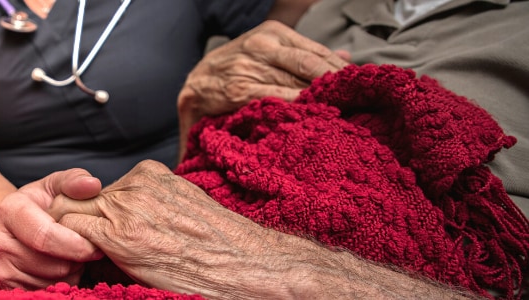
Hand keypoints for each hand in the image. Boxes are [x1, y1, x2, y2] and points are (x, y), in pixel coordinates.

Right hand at [0, 168, 104, 289]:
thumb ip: (74, 181)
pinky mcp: (7, 285)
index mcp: (9, 211)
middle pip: (52, 265)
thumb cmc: (38, 202)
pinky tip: (61, 264)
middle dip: (76, 259)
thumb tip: (92, 185)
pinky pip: (46, 291)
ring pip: (51, 282)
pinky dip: (62, 282)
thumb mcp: (54, 184)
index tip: (95, 246)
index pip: (44, 237)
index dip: (75, 245)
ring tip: (71, 253)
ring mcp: (1, 267)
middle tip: (87, 248)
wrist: (10, 222)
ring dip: (71, 271)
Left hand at [55, 161, 475, 298]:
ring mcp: (128, 205)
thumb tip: (114, 228)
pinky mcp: (122, 234)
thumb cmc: (218, 251)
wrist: (249, 268)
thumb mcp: (179, 213)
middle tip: (78, 255)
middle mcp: (136, 183)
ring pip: (68, 215)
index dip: (85, 217)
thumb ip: (145, 208)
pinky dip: (69, 252)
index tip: (88, 241)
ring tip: (83, 263)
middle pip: (76, 198)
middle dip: (71, 228)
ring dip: (69, 241)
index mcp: (150, 175)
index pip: (93, 191)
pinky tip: (87, 267)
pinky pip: (71, 234)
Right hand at [179, 20, 350, 116]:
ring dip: (319, 98)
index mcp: (273, 32)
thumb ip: (305, 55)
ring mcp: (248, 66)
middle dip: (335, 84)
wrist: (195, 83)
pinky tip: (311, 115)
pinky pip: (274, 98)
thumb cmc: (238, 69)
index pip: (317, 51)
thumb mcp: (269, 53)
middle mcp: (261, 44)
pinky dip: (295, 106)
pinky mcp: (237, 89)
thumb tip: (345, 57)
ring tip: (342, 112)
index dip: (341, 70)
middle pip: (310, 65)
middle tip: (358, 101)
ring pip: (294, 82)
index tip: (362, 85)